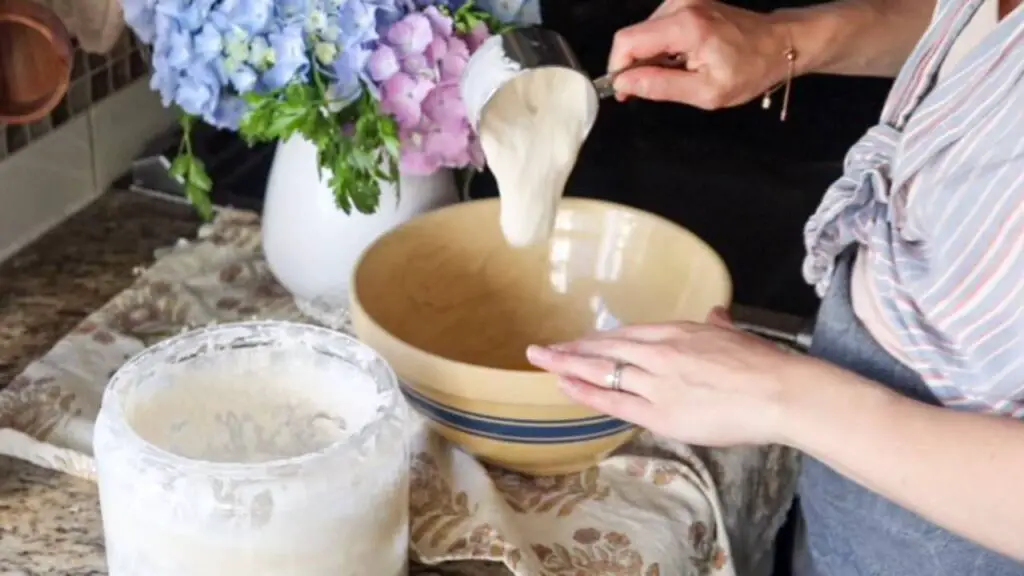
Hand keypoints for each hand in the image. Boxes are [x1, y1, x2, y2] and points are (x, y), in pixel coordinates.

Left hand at [525, 308, 817, 446]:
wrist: (778, 391)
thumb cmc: (763, 365)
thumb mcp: (734, 336)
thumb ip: (718, 325)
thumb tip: (716, 314)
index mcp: (677, 333)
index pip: (626, 336)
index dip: (598, 341)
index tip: (578, 343)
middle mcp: (659, 352)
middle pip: (605, 349)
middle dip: (570, 350)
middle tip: (540, 350)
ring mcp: (656, 381)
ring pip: (603, 371)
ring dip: (569, 367)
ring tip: (542, 364)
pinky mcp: (660, 411)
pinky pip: (614, 400)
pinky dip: (586, 393)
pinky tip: (566, 387)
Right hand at [608, 0, 791, 107]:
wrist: (779, 44)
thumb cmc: (749, 71)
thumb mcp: (706, 92)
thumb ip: (661, 86)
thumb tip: (623, 84)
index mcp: (686, 25)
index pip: (628, 41)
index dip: (618, 68)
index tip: (625, 91)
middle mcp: (681, 4)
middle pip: (634, 35)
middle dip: (635, 65)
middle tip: (653, 88)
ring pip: (644, 32)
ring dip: (651, 57)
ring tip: (678, 72)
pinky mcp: (687, 1)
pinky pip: (658, 26)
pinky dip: (661, 47)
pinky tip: (682, 59)